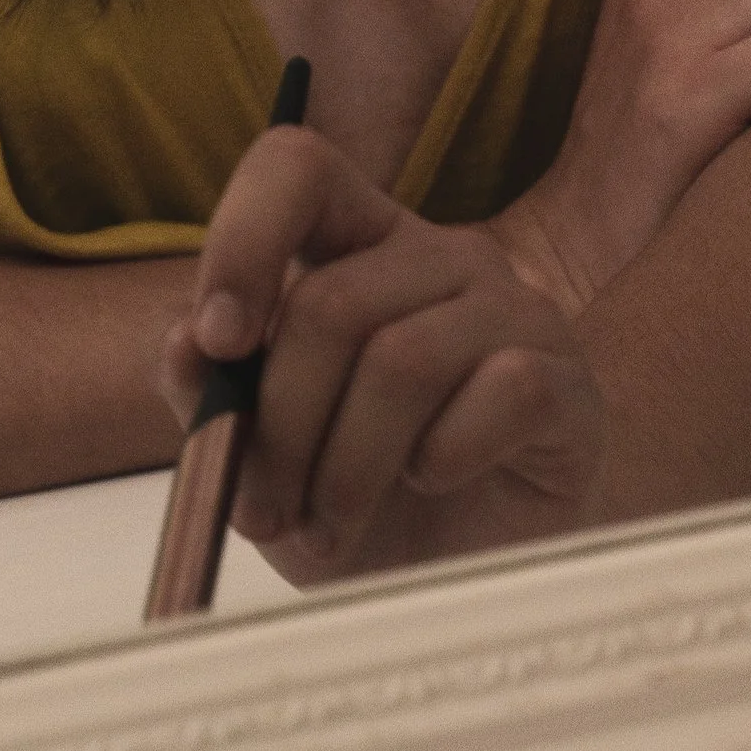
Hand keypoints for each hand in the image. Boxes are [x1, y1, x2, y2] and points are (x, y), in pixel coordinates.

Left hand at [164, 126, 607, 582]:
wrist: (467, 582)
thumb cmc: (365, 504)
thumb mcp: (262, 461)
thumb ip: (214, 397)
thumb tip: (184, 345)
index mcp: (358, 246)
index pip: (297, 168)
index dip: (245, 238)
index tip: (218, 343)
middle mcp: (439, 258)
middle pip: (334, 303)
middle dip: (279, 426)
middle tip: (262, 513)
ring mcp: (514, 311)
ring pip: (404, 360)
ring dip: (345, 469)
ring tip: (327, 531)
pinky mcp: (567, 379)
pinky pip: (498, 395)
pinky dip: (444, 459)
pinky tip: (434, 484)